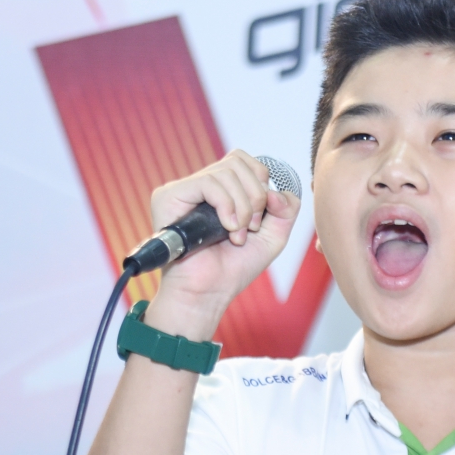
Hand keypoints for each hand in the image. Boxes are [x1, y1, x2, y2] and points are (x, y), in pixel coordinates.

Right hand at [147, 150, 301, 335]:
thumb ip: (286, 209)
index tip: (261, 218)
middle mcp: (200, 186)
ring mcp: (183, 190)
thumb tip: (276, 189)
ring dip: (243, 207)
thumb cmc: (234, 268)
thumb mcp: (273, 237)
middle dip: (255, 195)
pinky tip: (228, 228)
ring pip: (226, 172)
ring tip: (237, 235)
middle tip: (251, 227)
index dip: (261, 183)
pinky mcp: (169, 196)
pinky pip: (209, 183)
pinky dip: (226, 205)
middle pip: (238, 161)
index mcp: (220, 191)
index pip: (244, 161)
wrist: (209, 292)